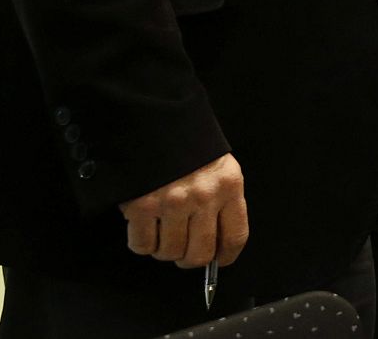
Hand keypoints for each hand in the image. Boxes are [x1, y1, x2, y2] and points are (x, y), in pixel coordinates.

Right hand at [119, 153, 248, 268]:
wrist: (153, 117)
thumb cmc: (188, 144)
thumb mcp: (217, 165)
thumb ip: (220, 199)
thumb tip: (215, 243)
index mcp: (228, 185)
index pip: (236, 236)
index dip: (226, 255)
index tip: (218, 260)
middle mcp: (203, 197)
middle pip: (200, 254)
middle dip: (189, 258)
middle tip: (183, 249)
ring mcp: (172, 203)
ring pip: (169, 253)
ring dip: (164, 248)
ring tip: (162, 229)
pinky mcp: (142, 206)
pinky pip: (142, 245)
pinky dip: (141, 242)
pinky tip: (144, 225)